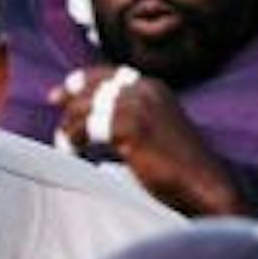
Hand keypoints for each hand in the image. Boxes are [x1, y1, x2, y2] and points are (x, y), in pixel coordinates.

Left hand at [49, 67, 243, 214]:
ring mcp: (138, 105)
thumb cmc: (182, 171)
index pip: (111, 74)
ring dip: (70, 125)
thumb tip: (103, 126)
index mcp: (155, 88)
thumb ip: (133, 123)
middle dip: (70, 95)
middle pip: (94, 85)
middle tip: (53, 103)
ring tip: (64, 143)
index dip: (84, 79)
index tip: (64, 90)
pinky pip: (87, 126)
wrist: (204, 185)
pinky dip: (73, 140)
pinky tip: (70, 152)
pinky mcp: (129, 126)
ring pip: (87, 106)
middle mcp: (146, 89)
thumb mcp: (157, 134)